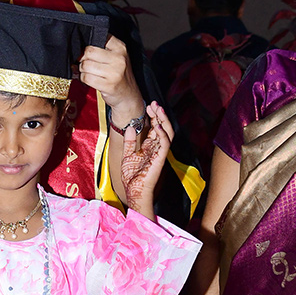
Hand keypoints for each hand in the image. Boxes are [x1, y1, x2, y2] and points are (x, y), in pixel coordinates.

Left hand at [78, 35, 143, 118]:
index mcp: (120, 47)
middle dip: (83, 58)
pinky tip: (91, 80)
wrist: (128, 96)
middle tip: (87, 64)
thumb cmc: (119, 75)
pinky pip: (86, 77)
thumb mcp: (116, 57)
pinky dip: (84, 79)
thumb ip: (101, 49)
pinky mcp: (108, 85)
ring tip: (90, 73)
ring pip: (85, 65)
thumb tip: (77, 49)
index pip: (97, 37)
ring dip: (83, 70)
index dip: (88, 46)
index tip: (89, 53)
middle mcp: (119, 58)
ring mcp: (114, 72)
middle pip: (88, 51)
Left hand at [121, 101, 171, 216]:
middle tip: (154, 103)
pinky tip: (158, 125)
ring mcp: (159, 153)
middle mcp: (156, 148)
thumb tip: (130, 128)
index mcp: (150, 146)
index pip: (155, 127)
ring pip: (167, 133)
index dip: (153, 116)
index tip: (148, 105)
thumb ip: (130, 142)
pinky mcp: (160, 159)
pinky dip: (162, 134)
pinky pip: (165, 144)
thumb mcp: (127, 155)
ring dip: (163, 120)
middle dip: (159, 114)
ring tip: (158, 109)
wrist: (134, 190)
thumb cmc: (132, 177)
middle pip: (162, 127)